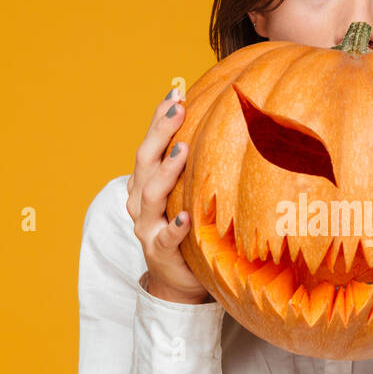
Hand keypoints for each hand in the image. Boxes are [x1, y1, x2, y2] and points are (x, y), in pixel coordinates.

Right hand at [125, 88, 211, 304]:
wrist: (177, 280)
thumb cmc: (187, 230)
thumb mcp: (188, 194)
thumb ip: (198, 167)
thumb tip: (232, 125)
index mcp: (145, 183)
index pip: (149, 145)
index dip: (158, 120)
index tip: (174, 93)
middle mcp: (140, 202)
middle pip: (144, 161)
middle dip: (159, 133)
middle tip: (177, 109)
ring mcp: (146, 227)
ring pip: (150, 195)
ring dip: (166, 171)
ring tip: (182, 149)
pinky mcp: (159, 252)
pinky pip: (165, 237)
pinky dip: (175, 226)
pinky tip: (187, 216)